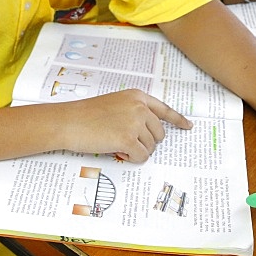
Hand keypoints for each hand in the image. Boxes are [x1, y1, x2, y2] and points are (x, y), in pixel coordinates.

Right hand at [59, 89, 191, 162]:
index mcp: (137, 96)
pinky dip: (132, 158)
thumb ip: (133, 111)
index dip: (178, 119)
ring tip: (117, 144)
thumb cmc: (85, 115)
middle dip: (147, 142)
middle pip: (159, 133)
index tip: (188, 126)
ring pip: (151, 147)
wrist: (68, 121)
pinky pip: (141, 156)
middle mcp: (139, 107)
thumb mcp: (114, 104)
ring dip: (137, 150)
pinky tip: (119, 152)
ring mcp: (135, 122)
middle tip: (127, 143)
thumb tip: (148, 132)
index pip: (164, 109)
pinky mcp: (128, 139)